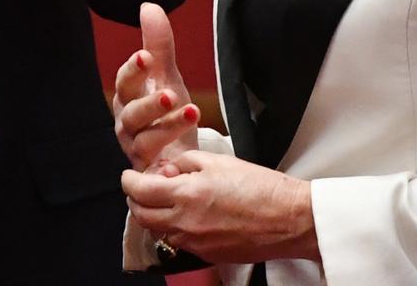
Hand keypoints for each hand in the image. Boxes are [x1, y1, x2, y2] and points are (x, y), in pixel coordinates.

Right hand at [114, 2, 198, 171]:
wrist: (177, 153)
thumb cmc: (166, 111)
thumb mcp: (167, 75)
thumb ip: (159, 44)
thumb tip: (148, 6)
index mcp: (128, 97)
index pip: (124, 81)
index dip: (133, 69)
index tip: (146, 56)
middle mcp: (127, 124)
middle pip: (131, 112)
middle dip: (149, 102)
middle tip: (169, 92)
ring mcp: (137, 150)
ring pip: (145, 139)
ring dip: (167, 127)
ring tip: (191, 113)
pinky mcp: (150, 173)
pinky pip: (154, 169)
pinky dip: (166, 165)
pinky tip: (182, 156)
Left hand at [122, 150, 318, 263]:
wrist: (288, 219)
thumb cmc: (258, 186)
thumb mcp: (217, 161)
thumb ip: (184, 163)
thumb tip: (164, 171)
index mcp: (187, 194)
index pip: (139, 192)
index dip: (128, 181)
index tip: (129, 174)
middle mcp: (186, 223)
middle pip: (142, 216)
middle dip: (135, 199)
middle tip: (142, 185)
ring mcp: (195, 243)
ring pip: (158, 231)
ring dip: (153, 214)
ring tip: (167, 197)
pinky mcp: (207, 255)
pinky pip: (178, 242)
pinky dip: (172, 227)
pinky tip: (186, 212)